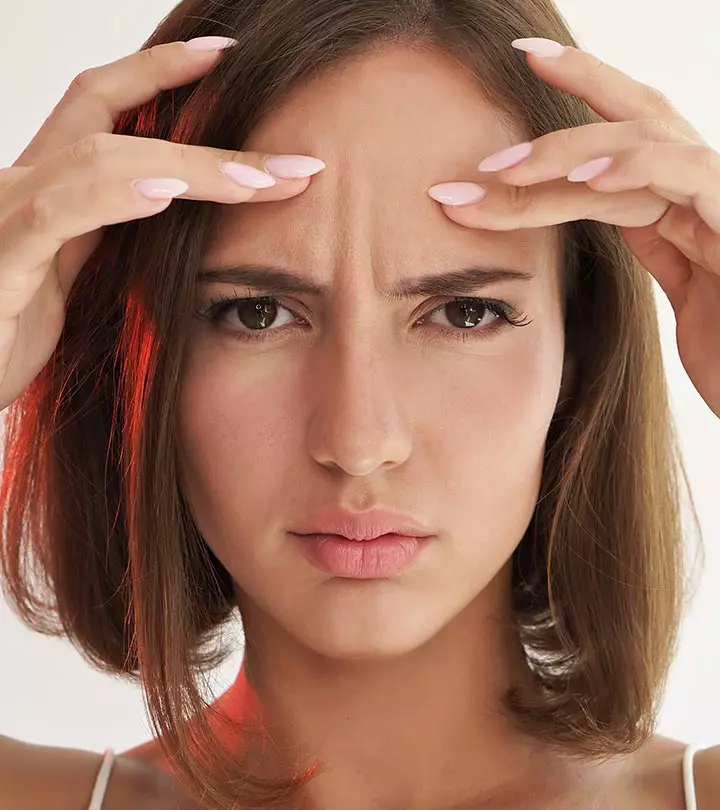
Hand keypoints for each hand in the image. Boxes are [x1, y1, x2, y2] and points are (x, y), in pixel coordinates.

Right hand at [0, 37, 324, 413]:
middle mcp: (23, 187)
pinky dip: (113, 198)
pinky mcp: (1, 264)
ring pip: (99, 160)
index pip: (102, 105)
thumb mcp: (70, 276)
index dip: (159, 74)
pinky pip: (55, 216)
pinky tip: (165, 196)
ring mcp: (6, 218)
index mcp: (47, 188)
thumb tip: (166, 207)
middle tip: (296, 161)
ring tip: (257, 180)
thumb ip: (105, 234)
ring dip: (189, 168)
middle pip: (113, 119)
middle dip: (209, 132)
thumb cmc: (9, 332)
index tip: (225, 58)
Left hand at [427, 38, 719, 418]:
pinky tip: (586, 178)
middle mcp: (706, 188)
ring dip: (571, 149)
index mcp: (685, 203)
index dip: (571, 111)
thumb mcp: (683, 289)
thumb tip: (599, 212)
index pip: (622, 142)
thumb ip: (653, 244)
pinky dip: (637, 168)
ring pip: (649, 140)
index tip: (518, 80)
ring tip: (506, 170)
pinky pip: (691, 175)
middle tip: (510, 84)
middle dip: (576, 88)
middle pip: (639, 115)